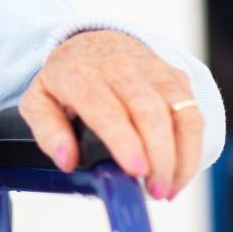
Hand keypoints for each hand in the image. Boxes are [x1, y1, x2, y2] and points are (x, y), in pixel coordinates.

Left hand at [18, 30, 204, 200]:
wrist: (92, 40)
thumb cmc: (66, 78)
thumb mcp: (39, 101)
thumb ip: (49, 132)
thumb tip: (68, 161)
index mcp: (82, 74)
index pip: (107, 108)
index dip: (124, 140)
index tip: (136, 170)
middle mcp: (121, 67)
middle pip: (150, 111)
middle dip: (160, 156)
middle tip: (155, 192)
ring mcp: (153, 70)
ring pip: (180, 112)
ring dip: (182, 156)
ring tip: (168, 190)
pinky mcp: (176, 77)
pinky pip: (193, 113)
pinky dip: (192, 148)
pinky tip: (180, 173)